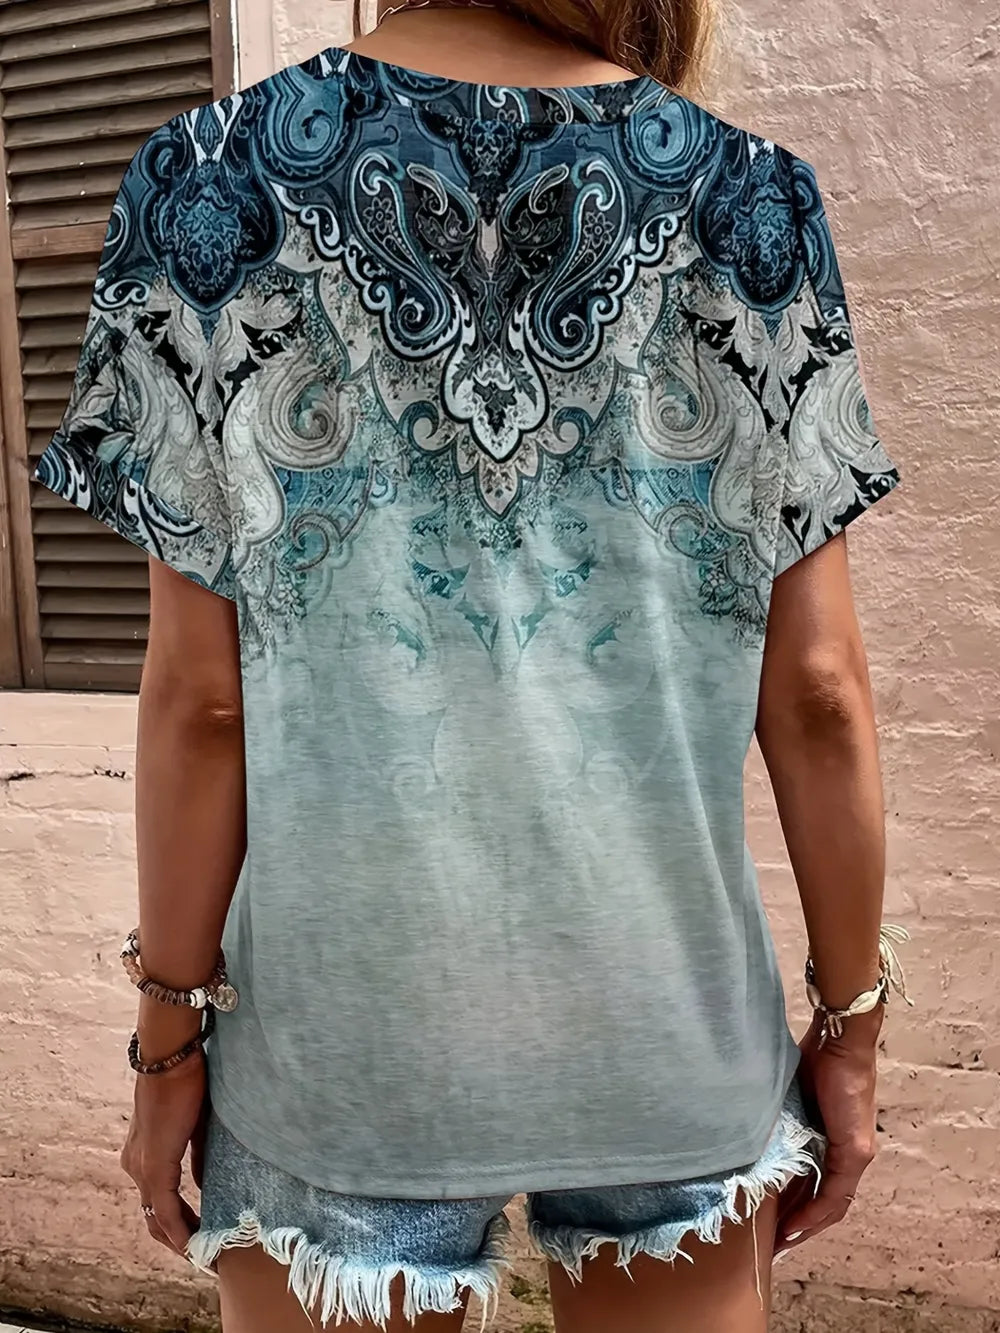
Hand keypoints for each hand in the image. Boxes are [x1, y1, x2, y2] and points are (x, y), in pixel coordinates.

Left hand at [120, 1046, 208, 1255]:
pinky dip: (179, 1229)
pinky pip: (164, 1209)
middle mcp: (135, 1165)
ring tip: (202, 1253)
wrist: (172, 1058)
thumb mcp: (195, 1126)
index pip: (156, 1200)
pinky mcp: (153, 1166)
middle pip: (152, 1217)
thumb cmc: (186, 1081)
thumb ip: (197, 1158)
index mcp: (143, 1154)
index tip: (201, 1233)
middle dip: (177, 1237)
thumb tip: (203, 1187)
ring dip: (179, 1238)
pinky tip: (193, 1244)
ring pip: (155, 1217)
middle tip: (204, 1251)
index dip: (177, 1221)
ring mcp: (141, 1167)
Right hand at [776, 1007, 880, 1253]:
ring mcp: (856, 1153)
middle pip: (827, 1204)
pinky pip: (835, 1193)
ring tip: (779, 1245)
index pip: (820, 1187)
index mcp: (834, 1140)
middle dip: (799, 1228)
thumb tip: (756, 1142)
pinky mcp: (855, 1150)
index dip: (799, 1210)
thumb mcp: (793, 1100)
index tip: (773, 1227)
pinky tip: (794, 1228)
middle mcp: (851, 1153)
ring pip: (832, 1204)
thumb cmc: (815, 1059)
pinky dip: (814, 1213)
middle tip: (771, 1247)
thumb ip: (783, 1123)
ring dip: (806, 1227)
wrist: (839, 1039)